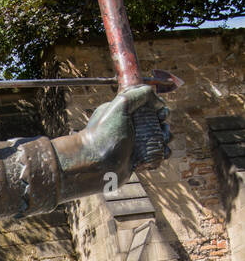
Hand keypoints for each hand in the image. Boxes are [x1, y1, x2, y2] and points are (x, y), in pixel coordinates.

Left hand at [53, 84, 170, 200]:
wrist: (94, 166)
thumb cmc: (104, 135)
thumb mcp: (121, 104)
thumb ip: (140, 94)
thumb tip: (158, 103)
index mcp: (124, 113)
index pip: (147, 107)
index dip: (159, 110)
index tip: (161, 116)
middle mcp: (128, 127)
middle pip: (155, 123)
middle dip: (164, 126)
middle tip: (164, 131)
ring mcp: (132, 144)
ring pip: (157, 139)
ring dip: (166, 139)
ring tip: (165, 142)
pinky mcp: (135, 160)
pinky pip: (154, 155)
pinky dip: (162, 153)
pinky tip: (164, 154)